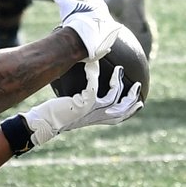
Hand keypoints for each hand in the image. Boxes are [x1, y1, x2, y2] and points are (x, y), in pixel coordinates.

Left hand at [21, 60, 142, 147]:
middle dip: (133, 97)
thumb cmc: (57, 115)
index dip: (132, 110)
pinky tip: (92, 64)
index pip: (120, 117)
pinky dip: (94, 74)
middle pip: (123, 109)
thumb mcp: (76, 109)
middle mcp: (97, 117)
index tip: (140, 102)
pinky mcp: (83, 104)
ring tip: (119, 70)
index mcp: (97, 119)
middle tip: (138, 85)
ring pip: (114, 96)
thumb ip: (85, 102)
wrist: (44, 122)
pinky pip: (94, 85)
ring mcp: (91, 111)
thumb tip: (88, 91)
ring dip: (118, 81)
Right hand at [47, 0, 121, 61]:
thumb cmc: (77, 19)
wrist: (88, 40)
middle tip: (83, 9)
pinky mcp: (107, 40)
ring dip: (93, 22)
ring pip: (101, 22)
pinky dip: (96, 36)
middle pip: (98, 8)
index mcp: (97, 4)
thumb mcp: (66, 5)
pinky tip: (90, 39)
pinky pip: (102, 37)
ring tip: (85, 25)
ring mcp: (107, 28)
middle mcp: (105, 14)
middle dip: (91, 8)